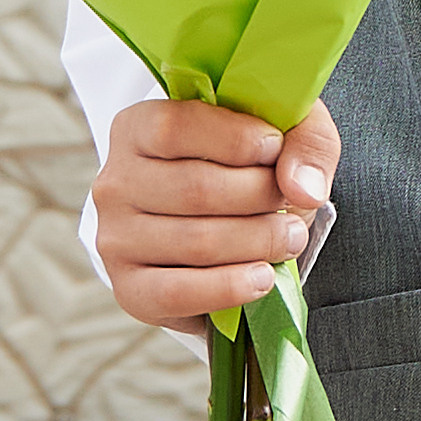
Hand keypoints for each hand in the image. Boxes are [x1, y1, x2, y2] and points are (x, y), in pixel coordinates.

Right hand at [91, 99, 339, 330]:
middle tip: (294, 205)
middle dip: (260, 197)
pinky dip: (231, 288)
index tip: (275, 147)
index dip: (236, 139)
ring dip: (258, 242)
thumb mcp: (284, 131)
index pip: (177, 127)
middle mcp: (115, 183)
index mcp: (137, 128)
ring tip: (291, 237)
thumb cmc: (249, 165)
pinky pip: (179, 294)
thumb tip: (301, 187)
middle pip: (195, 189)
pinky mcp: (131, 290)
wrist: (228, 222)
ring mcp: (116, 239)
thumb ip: (304, 142)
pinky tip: (263, 278)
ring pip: (196, 242)